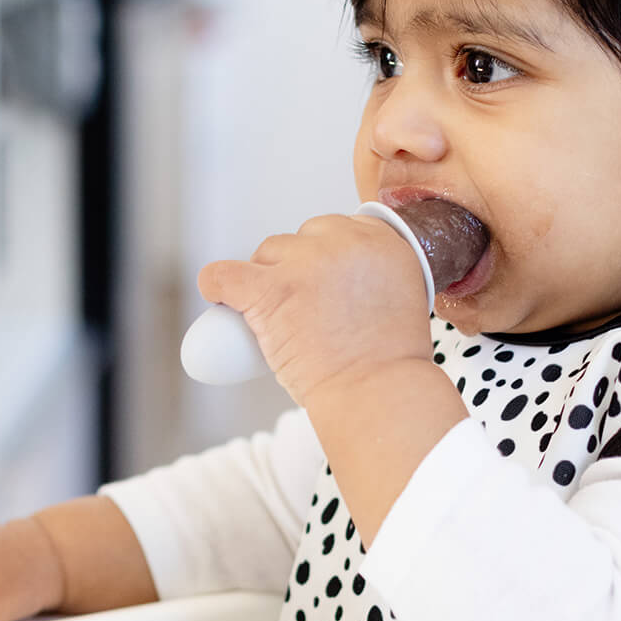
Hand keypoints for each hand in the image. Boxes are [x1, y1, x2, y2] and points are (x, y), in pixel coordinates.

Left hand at [197, 213, 433, 405]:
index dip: (324, 255)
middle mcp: (346, 242)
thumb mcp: (404, 298)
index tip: (319, 281)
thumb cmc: (388, 364)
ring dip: (266, 278)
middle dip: (296, 266)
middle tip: (301, 307)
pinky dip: (216, 286)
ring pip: (268, 252)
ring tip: (276, 318)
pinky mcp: (271, 289)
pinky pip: (224, 275)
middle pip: (303, 237)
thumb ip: (375, 276)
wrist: (376, 393)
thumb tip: (339, 279)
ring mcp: (306, 262)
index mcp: (383, 242)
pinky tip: (219, 299)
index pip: (338, 228)